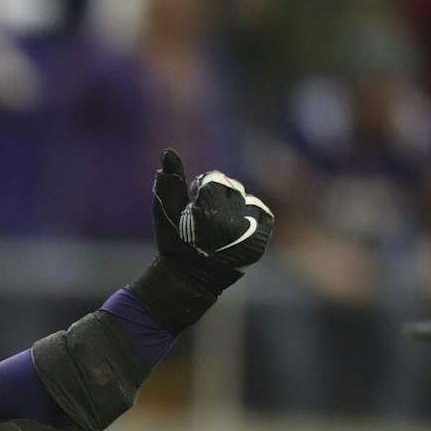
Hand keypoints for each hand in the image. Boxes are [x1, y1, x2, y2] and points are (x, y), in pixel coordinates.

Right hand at [151, 148, 274, 276]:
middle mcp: (231, 220)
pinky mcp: (260, 241)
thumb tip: (168, 151)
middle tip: (208, 220)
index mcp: (207, 211)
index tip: (195, 208)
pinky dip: (252, 219)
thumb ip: (170, 181)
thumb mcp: (167, 211)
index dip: (202, 190)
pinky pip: (263, 216)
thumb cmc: (174, 244)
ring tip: (223, 228)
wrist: (190, 278)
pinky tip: (238, 230)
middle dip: (220, 199)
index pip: (213, 180)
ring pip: (249, 201)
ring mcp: (248, 232)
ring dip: (237, 209)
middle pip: (232, 189)